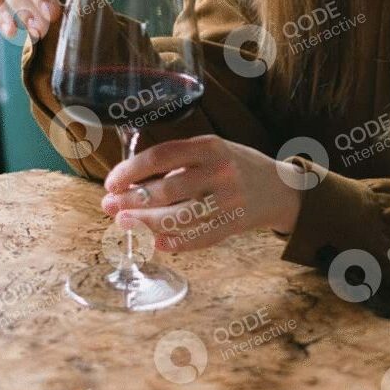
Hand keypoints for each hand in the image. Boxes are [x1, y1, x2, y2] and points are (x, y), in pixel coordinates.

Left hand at [100, 134, 302, 252]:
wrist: (280, 188)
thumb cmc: (235, 165)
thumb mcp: (212, 149)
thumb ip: (178, 161)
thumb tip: (132, 181)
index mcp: (210, 147)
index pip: (161, 156)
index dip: (130, 170)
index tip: (112, 182)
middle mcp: (219, 172)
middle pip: (166, 190)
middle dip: (131, 199)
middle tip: (109, 205)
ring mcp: (228, 201)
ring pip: (178, 217)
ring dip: (145, 223)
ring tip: (124, 222)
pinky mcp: (233, 225)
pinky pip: (199, 238)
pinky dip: (175, 243)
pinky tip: (156, 242)